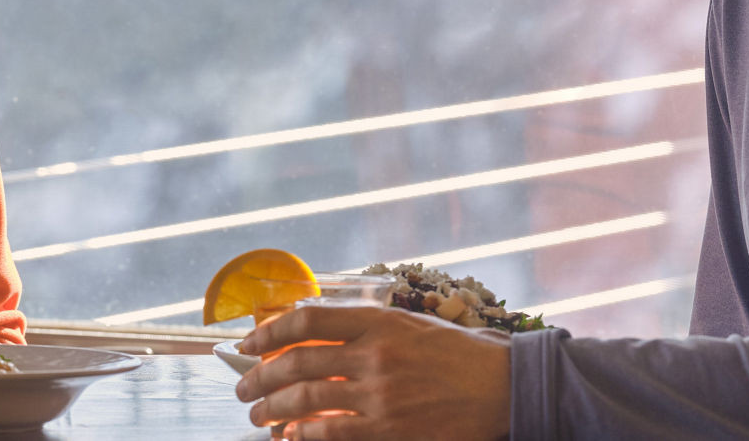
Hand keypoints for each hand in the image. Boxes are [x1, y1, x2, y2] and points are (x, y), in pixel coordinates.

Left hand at [234, 305, 510, 440]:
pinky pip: (331, 434)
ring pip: (307, 400)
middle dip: (260, 377)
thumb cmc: (458, 355)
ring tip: (258, 415)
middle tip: (243, 387)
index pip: (308, 319)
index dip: (269, 331)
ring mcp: (382, 394)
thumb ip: (365, 327)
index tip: (248, 342)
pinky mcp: (391, 429)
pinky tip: (289, 436)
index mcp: (380, 321)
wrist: (504, 388)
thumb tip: (309, 334)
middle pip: (297, 362)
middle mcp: (376, 354)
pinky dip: (302, 435)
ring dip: (273, 409)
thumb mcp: (411, 325)